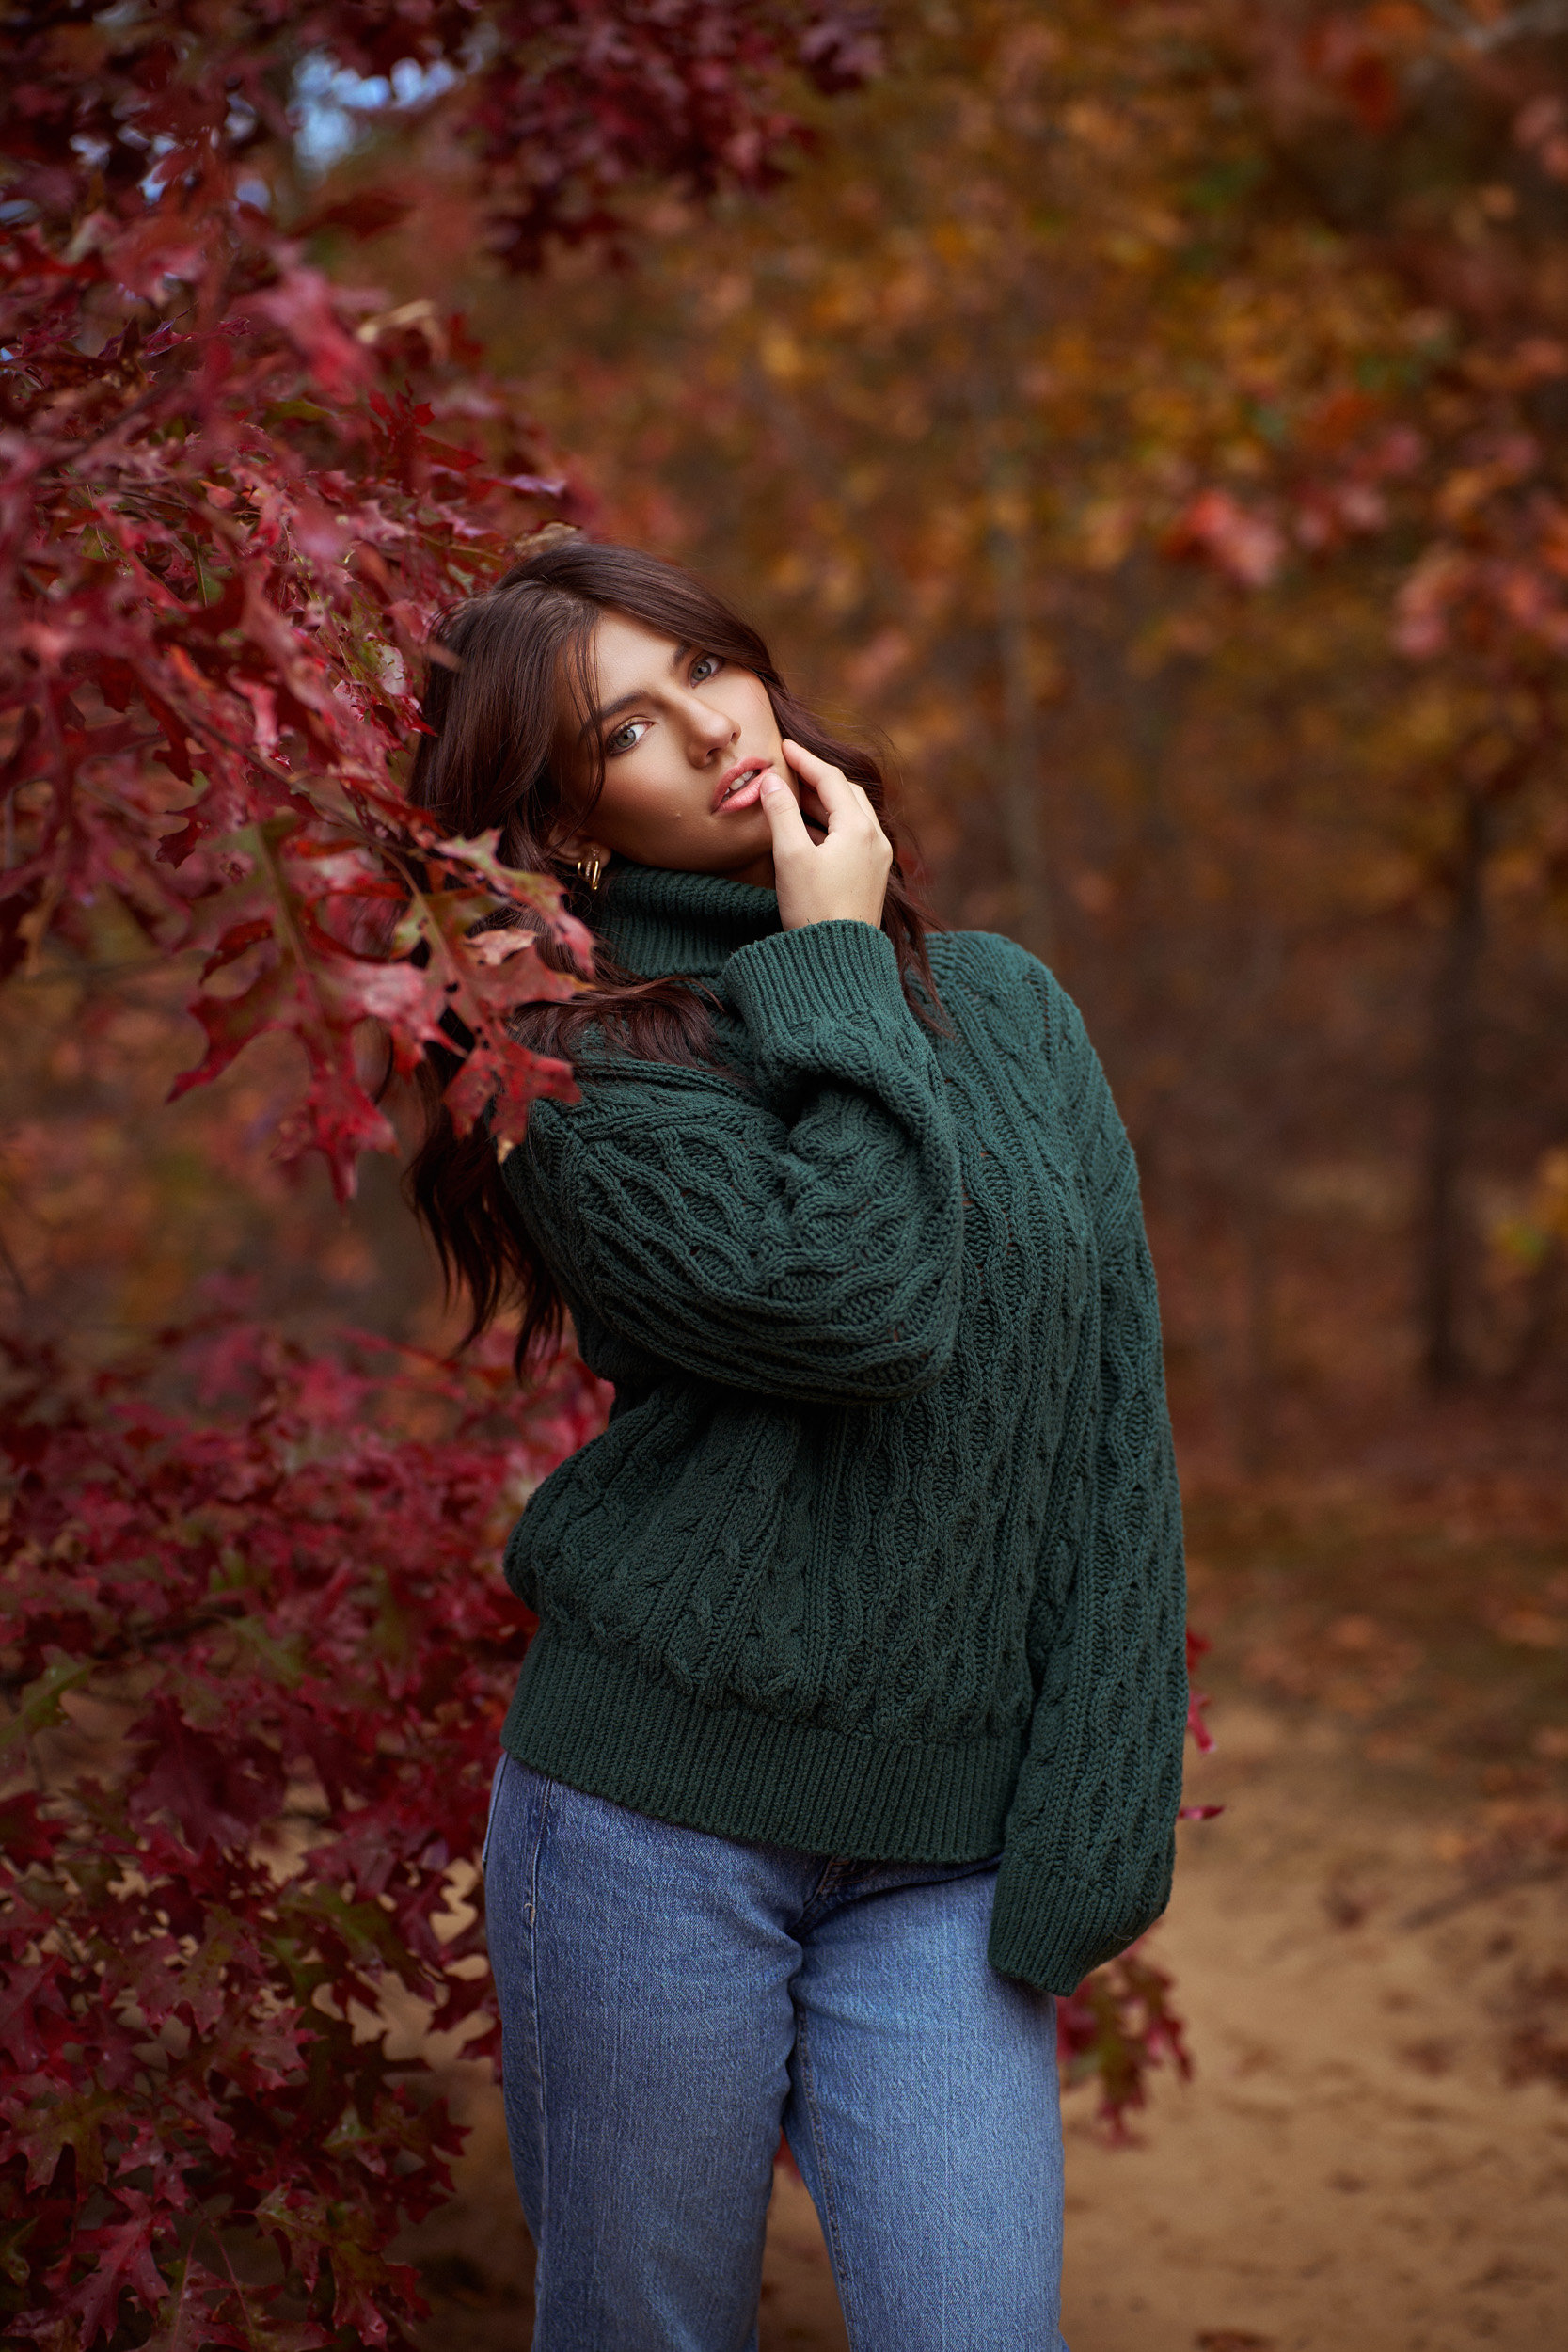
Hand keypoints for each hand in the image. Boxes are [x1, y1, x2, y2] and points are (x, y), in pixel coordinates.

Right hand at [759, 740, 892, 931]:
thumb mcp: (790, 856)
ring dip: (824, 802)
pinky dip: (830, 824)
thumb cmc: (813, 909)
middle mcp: (875, 839)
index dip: (805, 760)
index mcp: (859, 829)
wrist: (838, 961)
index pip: (831, 780)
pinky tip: (808, 832)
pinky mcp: (870, 878)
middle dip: (818, 778)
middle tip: (790, 769)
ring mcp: (877, 860)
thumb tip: (771, 781)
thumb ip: (781, 812)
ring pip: (852, 815)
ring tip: (794, 796)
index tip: (784, 746)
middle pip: (847, 793)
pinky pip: (853, 837)